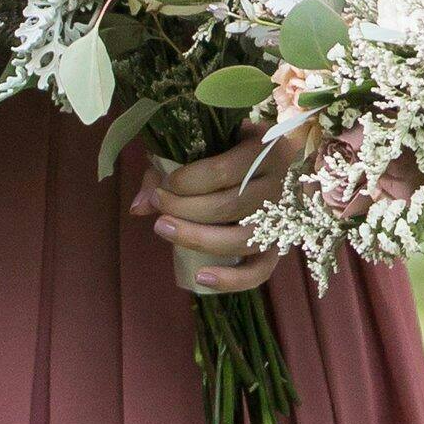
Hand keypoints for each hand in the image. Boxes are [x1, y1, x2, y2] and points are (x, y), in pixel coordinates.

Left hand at [136, 129, 296, 293]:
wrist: (272, 158)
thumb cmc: (230, 147)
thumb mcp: (205, 143)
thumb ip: (168, 169)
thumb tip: (139, 208)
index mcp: (266, 149)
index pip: (222, 172)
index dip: (186, 182)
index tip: (163, 185)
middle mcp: (281, 185)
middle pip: (229, 207)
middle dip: (183, 209)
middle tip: (158, 206)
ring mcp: (283, 219)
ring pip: (240, 240)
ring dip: (196, 239)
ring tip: (163, 229)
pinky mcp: (279, 247)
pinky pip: (259, 271)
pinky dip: (231, 280)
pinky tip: (201, 276)